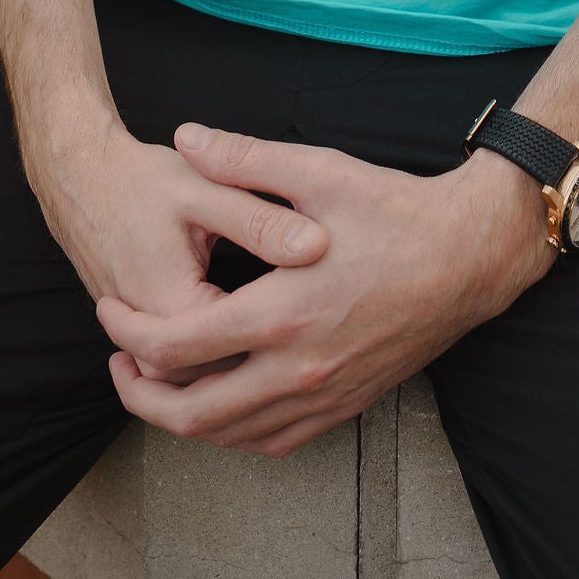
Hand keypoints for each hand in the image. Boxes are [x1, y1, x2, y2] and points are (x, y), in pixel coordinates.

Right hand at [26, 107, 330, 370]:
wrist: (75, 175)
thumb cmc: (139, 179)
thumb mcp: (206, 189)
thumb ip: (258, 220)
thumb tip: (315, 245)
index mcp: (176, 305)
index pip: (239, 357)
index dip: (288, 345)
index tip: (322, 312)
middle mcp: (155, 338)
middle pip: (214, 383)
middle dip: (265, 371)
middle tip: (309, 340)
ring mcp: (141, 343)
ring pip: (191, 384)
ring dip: (234, 378)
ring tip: (283, 350)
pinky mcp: (140, 334)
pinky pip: (174, 372)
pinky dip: (205, 371)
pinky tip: (242, 352)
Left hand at [98, 124, 556, 455]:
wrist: (468, 257)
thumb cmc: (394, 211)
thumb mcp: (317, 172)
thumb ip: (244, 159)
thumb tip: (186, 136)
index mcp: (280, 313)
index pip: (174, 349)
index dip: (126, 334)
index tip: (109, 309)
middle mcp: (296, 369)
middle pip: (189, 414)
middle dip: (138, 393)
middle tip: (117, 362)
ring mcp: (322, 395)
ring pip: (228, 436)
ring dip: (180, 416)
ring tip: (157, 380)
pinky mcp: (344, 406)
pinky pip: (271, 441)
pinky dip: (231, 432)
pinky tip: (220, 403)